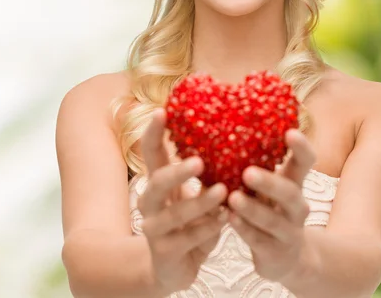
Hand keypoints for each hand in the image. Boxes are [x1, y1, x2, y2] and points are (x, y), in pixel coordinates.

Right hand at [138, 108, 228, 294]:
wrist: (173, 268)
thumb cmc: (190, 222)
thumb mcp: (195, 194)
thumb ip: (205, 172)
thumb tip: (230, 132)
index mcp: (158, 182)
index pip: (151, 152)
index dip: (154, 132)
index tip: (163, 111)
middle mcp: (150, 202)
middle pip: (156, 181)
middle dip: (177, 171)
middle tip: (199, 161)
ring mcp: (154, 229)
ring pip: (174, 213)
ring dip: (200, 201)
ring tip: (223, 191)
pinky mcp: (164, 252)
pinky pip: (188, 237)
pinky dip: (208, 227)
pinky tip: (225, 218)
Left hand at [227, 128, 315, 282]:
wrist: (287, 258)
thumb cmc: (271, 209)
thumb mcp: (270, 188)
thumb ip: (256, 164)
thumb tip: (224, 128)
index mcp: (295, 183)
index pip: (306, 162)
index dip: (301, 147)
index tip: (289, 132)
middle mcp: (296, 206)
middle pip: (290, 192)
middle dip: (270, 182)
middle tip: (248, 172)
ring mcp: (289, 232)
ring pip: (274, 220)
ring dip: (253, 209)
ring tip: (233, 198)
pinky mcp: (276, 253)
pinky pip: (260, 241)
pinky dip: (245, 229)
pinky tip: (229, 219)